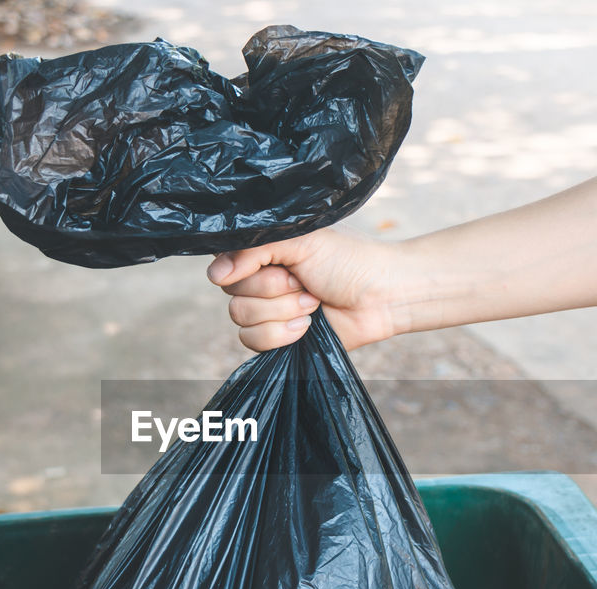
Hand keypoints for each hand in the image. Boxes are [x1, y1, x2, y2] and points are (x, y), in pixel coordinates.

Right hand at [206, 228, 405, 350]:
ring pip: (241, 319)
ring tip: (313, 303)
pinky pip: (253, 341)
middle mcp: (260, 279)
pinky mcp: (278, 337)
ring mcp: (268, 310)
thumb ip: (254, 250)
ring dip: (281, 312)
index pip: (224, 260)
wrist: (382, 296)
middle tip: (305, 283)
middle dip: (273, 291)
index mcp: (264, 250)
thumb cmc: (349, 259)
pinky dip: (282, 334)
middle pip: (232, 294)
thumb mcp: (301, 240)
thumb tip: (214, 275)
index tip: (277, 265)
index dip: (244, 269)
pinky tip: (308, 326)